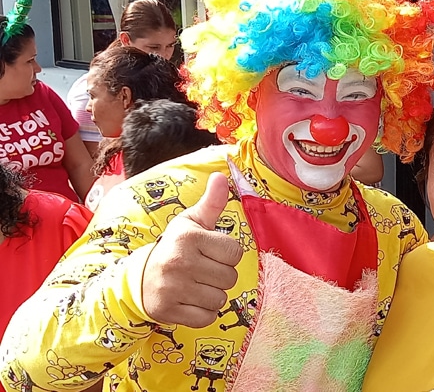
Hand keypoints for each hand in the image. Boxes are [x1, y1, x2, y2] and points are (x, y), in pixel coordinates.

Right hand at [142, 172, 242, 327]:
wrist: (138, 278)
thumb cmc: (174, 247)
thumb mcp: (191, 223)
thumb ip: (211, 203)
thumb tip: (222, 176)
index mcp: (189, 238)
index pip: (235, 252)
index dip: (226, 255)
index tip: (210, 253)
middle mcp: (180, 262)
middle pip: (230, 278)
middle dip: (220, 276)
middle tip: (201, 271)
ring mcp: (173, 289)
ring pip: (221, 299)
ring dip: (212, 295)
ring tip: (195, 285)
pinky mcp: (169, 311)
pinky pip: (207, 317)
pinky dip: (203, 313)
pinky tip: (190, 301)